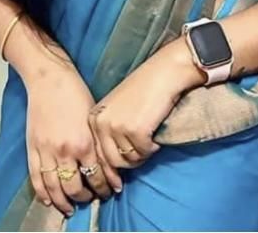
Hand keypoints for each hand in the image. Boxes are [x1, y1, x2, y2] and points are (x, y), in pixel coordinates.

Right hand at [24, 60, 122, 216]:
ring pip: (55, 188)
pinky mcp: (33, 148)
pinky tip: (49, 200)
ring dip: (64, 202)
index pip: (97, 176)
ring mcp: (47, 152)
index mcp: (85, 142)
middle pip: (76, 187)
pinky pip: (37, 178)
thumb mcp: (93, 117)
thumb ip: (97, 141)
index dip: (105, 187)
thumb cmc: (74, 92)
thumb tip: (105, 162)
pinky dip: (43, 193)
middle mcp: (66, 151)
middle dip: (87, 197)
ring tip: (71, 208)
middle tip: (93, 199)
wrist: (49, 78)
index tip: (110, 190)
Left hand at [87, 42, 197, 169]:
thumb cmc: (144, 90)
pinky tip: (155, 135)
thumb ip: (109, 134)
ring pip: (128, 160)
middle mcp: (101, 123)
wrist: (163, 73)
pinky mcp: (135, 130)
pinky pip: (144, 153)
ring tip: (149, 139)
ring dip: (142, 155)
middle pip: (112, 162)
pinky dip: (152, 148)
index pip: (97, 156)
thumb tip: (112, 169)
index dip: (109, 172)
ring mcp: (117, 127)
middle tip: (142, 157)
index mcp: (93, 118)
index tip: (118, 184)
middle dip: (128, 166)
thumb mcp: (117, 110)